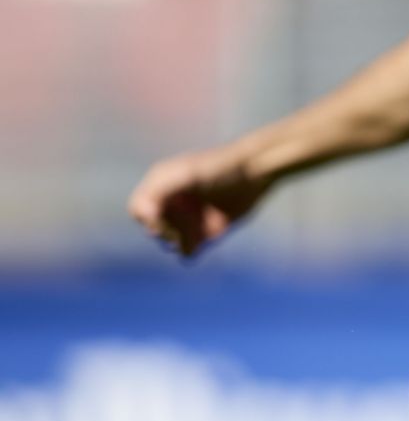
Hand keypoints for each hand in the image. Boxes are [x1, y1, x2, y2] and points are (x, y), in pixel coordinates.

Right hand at [127, 147, 270, 258]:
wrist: (256, 172)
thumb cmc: (221, 168)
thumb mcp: (188, 174)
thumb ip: (160, 190)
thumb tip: (143, 213)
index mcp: (161, 184)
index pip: (139, 209)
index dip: (149, 217)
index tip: (166, 217)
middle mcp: (171, 202)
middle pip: (154, 229)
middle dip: (170, 228)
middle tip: (192, 219)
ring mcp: (187, 218)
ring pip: (170, 242)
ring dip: (182, 240)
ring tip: (203, 225)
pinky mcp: (204, 233)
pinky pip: (187, 252)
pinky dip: (192, 250)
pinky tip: (211, 234)